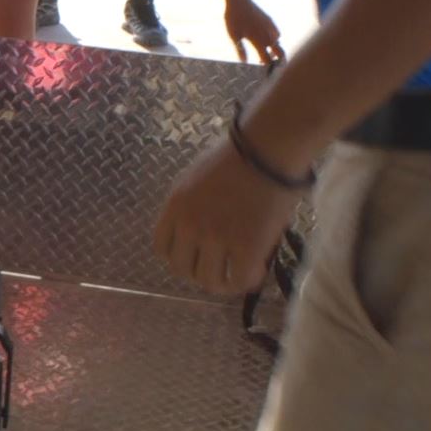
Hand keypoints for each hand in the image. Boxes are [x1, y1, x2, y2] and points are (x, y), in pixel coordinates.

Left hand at [153, 136, 301, 294]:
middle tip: (218, 269)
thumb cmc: (238, 156)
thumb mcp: (196, 179)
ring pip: (209, 281)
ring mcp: (217, 238)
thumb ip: (190, 206)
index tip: (194, 257)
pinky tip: (256, 270)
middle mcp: (190, 226)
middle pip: (182, 270)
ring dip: (222, 283)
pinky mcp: (246, 247)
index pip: (162, 249)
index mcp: (175, 207)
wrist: (268, 148)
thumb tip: (197, 230)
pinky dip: (246, 281)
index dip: (179, 257)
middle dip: (199, 272)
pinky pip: (239, 280)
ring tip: (235, 276)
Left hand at [224, 0, 284, 65]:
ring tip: (267, 54)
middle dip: (279, 60)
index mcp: (257, 40)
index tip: (265, 72)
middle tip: (275, 66)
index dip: (268, 66)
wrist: (239, 0)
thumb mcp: (234, 35)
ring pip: (278, 43)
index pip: (267, 58)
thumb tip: (244, 62)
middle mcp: (266, 35)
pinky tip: (269, 40)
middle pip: (279, 52)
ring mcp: (269, 27)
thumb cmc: (233, 18)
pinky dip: (276, 39)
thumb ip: (240, 49)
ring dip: (275, 50)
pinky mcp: (269, 20)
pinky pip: (277, 33)